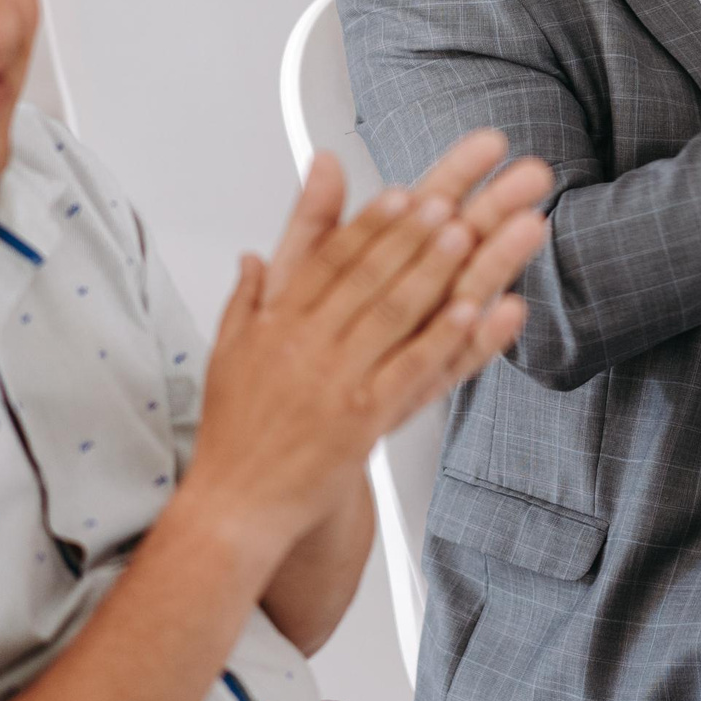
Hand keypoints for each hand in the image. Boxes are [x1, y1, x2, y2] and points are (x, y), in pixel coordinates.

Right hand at [186, 131, 550, 548]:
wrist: (233, 507)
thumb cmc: (235, 433)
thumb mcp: (228, 351)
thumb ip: (248, 295)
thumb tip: (252, 252)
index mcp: (276, 324)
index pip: (328, 261)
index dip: (368, 224)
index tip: (400, 194)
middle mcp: (305, 346)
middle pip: (367, 277)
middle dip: (411, 233)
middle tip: (448, 198)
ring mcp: (335, 382)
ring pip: (392, 315)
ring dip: (433, 271)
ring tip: (467, 234)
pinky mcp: (361, 421)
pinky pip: (409, 371)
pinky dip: (442, 338)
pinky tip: (472, 311)